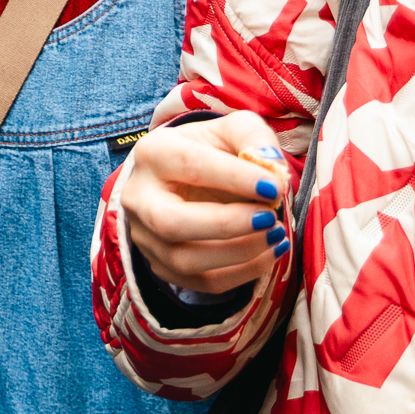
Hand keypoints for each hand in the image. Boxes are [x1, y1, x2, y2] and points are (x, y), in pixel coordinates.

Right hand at [121, 112, 291, 294]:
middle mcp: (139, 198)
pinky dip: (242, 273)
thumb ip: (253, 137)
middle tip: (269, 217)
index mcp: (152, 154)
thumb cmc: (211, 151)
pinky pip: (201, 282)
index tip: (274, 186)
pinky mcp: (162, 266)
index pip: (189, 166)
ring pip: (185, 259)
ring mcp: (145, 237)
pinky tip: (269, 253)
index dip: (234, 178)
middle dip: (227, 224)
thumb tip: (272, 164)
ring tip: (275, 234)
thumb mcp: (231, 130)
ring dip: (240, 252)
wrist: (185, 178)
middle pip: (171, 222)